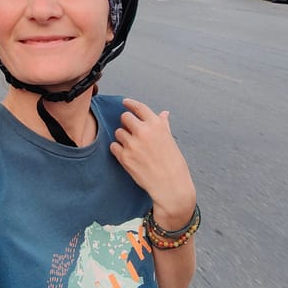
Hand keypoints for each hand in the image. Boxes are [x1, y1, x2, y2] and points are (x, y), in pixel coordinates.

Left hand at [110, 98, 195, 228]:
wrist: (171, 185)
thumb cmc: (173, 163)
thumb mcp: (170, 140)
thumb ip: (163, 125)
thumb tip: (163, 113)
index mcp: (156, 125)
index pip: (139, 107)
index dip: (130, 103)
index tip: (125, 102)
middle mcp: (143, 132)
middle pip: (125, 117)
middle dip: (127, 123)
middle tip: (131, 131)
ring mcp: (132, 144)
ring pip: (118, 132)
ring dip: (123, 138)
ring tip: (133, 148)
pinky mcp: (125, 157)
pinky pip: (114, 146)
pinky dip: (118, 150)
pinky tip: (127, 155)